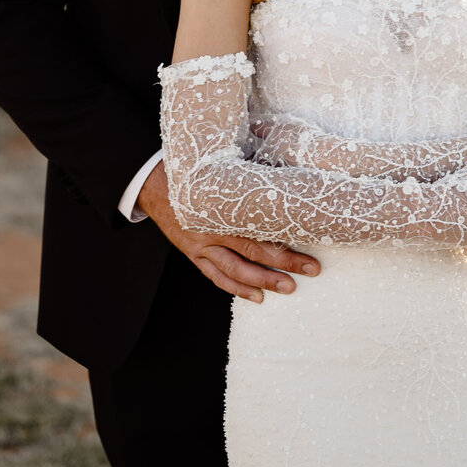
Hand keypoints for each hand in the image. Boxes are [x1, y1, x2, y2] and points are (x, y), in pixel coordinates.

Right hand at [137, 163, 319, 302]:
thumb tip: (284, 179)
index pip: (258, 226)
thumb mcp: (220, 170)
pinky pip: (216, 276)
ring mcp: (200, 245)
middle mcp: (211, 228)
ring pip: (234, 269)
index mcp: (221, 205)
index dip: (284, 236)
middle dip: (283, 262)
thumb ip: (247, 178)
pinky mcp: (194, 254)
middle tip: (310, 269)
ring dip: (262, 281)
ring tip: (288, 288)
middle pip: (252, 250)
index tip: (311, 240)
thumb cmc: (196, 173)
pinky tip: (256, 296)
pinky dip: (236, 288)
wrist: (155, 183)